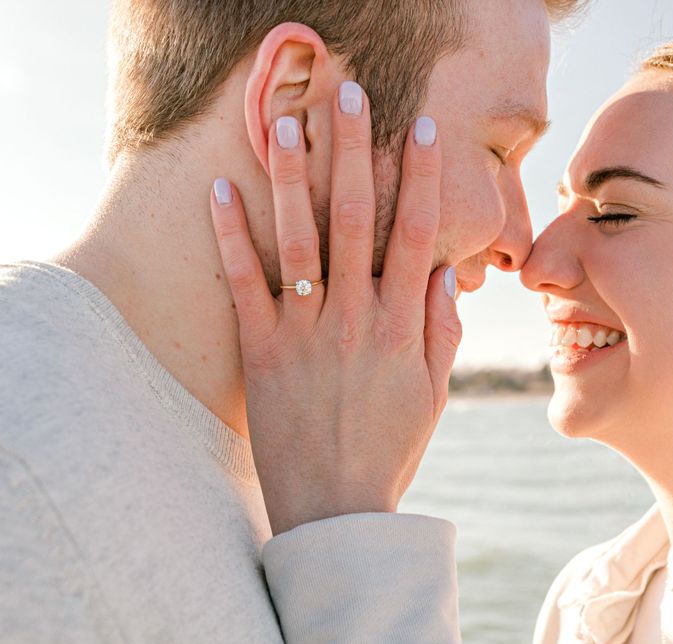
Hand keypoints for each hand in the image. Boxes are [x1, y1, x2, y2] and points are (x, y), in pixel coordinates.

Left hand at [209, 84, 460, 535]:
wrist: (335, 510)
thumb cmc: (389, 450)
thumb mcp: (432, 395)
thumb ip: (441, 332)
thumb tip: (443, 272)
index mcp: (402, 327)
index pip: (415, 236)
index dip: (420, 179)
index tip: (421, 131)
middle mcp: (355, 318)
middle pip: (357, 218)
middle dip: (355, 150)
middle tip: (350, 95)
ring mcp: (306, 332)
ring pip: (300, 239)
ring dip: (292, 175)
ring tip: (285, 120)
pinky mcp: (263, 351)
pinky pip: (244, 285)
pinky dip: (230, 237)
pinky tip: (221, 189)